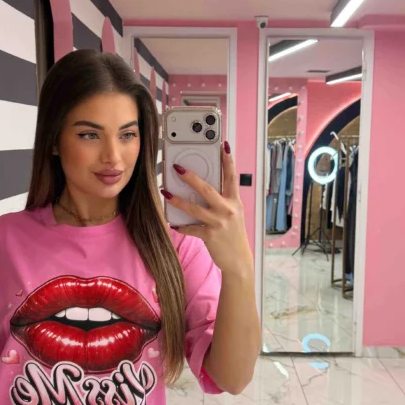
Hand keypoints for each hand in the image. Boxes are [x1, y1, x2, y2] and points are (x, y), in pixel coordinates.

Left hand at [161, 143, 252, 275]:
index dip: (228, 160)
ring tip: (165, 192)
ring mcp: (219, 223)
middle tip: (177, 167)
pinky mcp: (210, 235)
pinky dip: (180, 225)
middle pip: (207, 189)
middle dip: (191, 177)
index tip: (223, 145)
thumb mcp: (233, 214)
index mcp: (235, 201)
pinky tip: (172, 222)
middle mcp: (228, 210)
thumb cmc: (233, 234)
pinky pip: (191, 228)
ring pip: (194, 208)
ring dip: (178, 200)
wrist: (238, 259)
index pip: (231, 177)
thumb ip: (221, 200)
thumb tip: (200, 188)